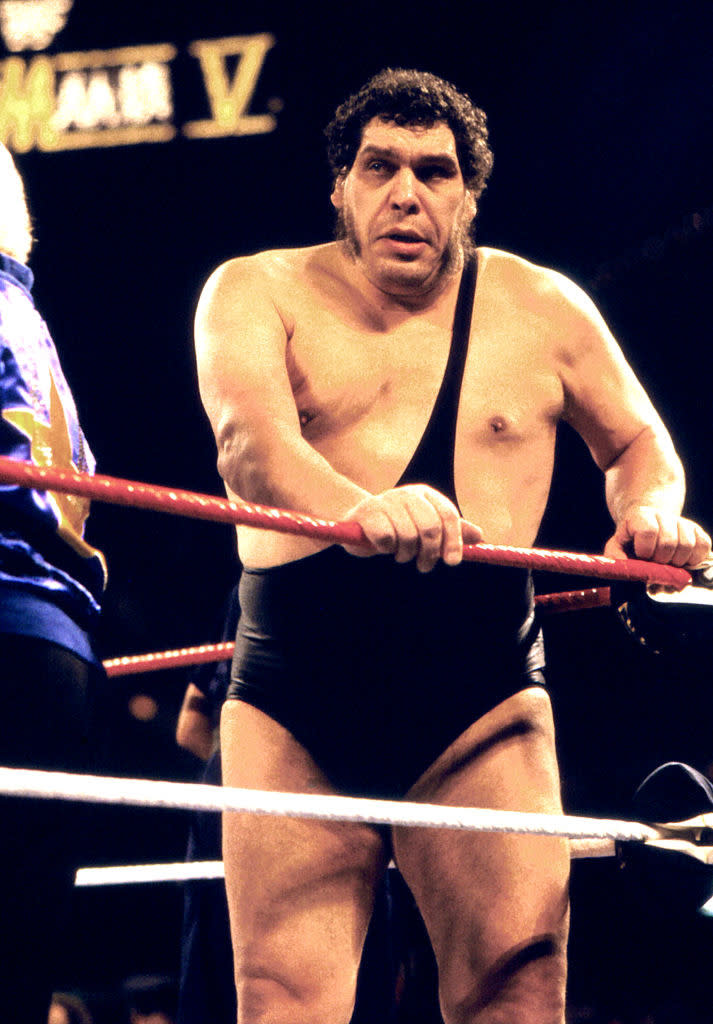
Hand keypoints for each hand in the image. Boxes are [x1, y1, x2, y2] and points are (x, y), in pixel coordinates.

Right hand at [342, 484, 482, 572]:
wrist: (359, 522)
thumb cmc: (397, 527)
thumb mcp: (425, 527)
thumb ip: (451, 531)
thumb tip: (479, 536)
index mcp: (426, 494)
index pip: (447, 515)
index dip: (453, 540)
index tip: (452, 562)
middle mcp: (407, 493)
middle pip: (430, 526)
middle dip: (430, 552)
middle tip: (425, 566)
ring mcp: (386, 500)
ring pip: (408, 536)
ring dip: (405, 554)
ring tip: (400, 554)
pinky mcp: (368, 512)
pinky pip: (386, 539)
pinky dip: (385, 549)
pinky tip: (381, 547)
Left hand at [604, 506, 710, 567]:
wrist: (647, 527)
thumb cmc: (631, 542)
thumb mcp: (617, 546)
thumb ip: (615, 557)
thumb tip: (627, 570)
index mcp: (641, 516)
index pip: (648, 531)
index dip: (645, 550)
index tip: (642, 557)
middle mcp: (663, 515)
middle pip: (669, 542)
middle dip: (661, 560)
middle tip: (655, 563)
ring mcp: (682, 522)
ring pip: (687, 545)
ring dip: (677, 561)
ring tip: (667, 563)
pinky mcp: (697, 531)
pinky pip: (703, 546)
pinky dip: (694, 559)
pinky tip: (682, 562)